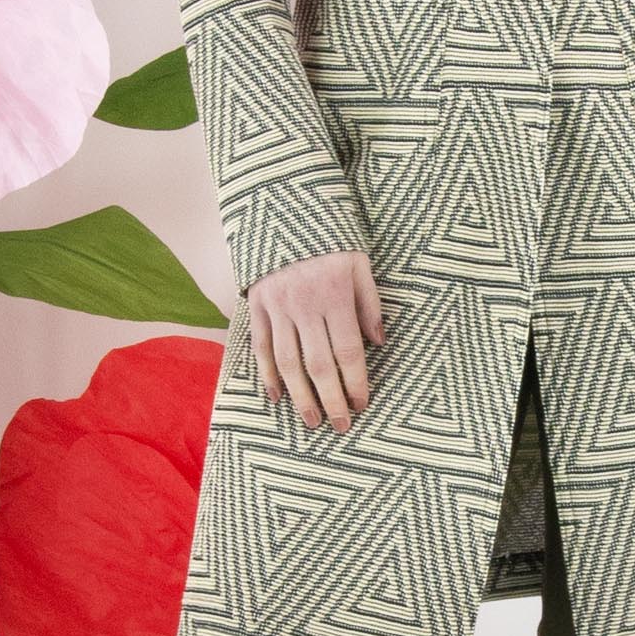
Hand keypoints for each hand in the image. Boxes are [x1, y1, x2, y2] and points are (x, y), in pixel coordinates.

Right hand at [248, 248, 384, 433]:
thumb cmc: (330, 239)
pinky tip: (276, 397)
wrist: (282, 209)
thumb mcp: (359, 263)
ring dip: (300, 396)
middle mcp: (304, 305)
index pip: (347, 351)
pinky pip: (261, 347)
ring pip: (287, 362)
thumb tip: (378, 343)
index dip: (355, 382)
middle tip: (340, 426)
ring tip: (311, 421)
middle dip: (330, 400)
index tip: (361, 404)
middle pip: (317, 365)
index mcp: (334, 295)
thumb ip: (369, 304)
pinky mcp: (256, 305)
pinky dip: (267, 374)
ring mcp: (276, 307)